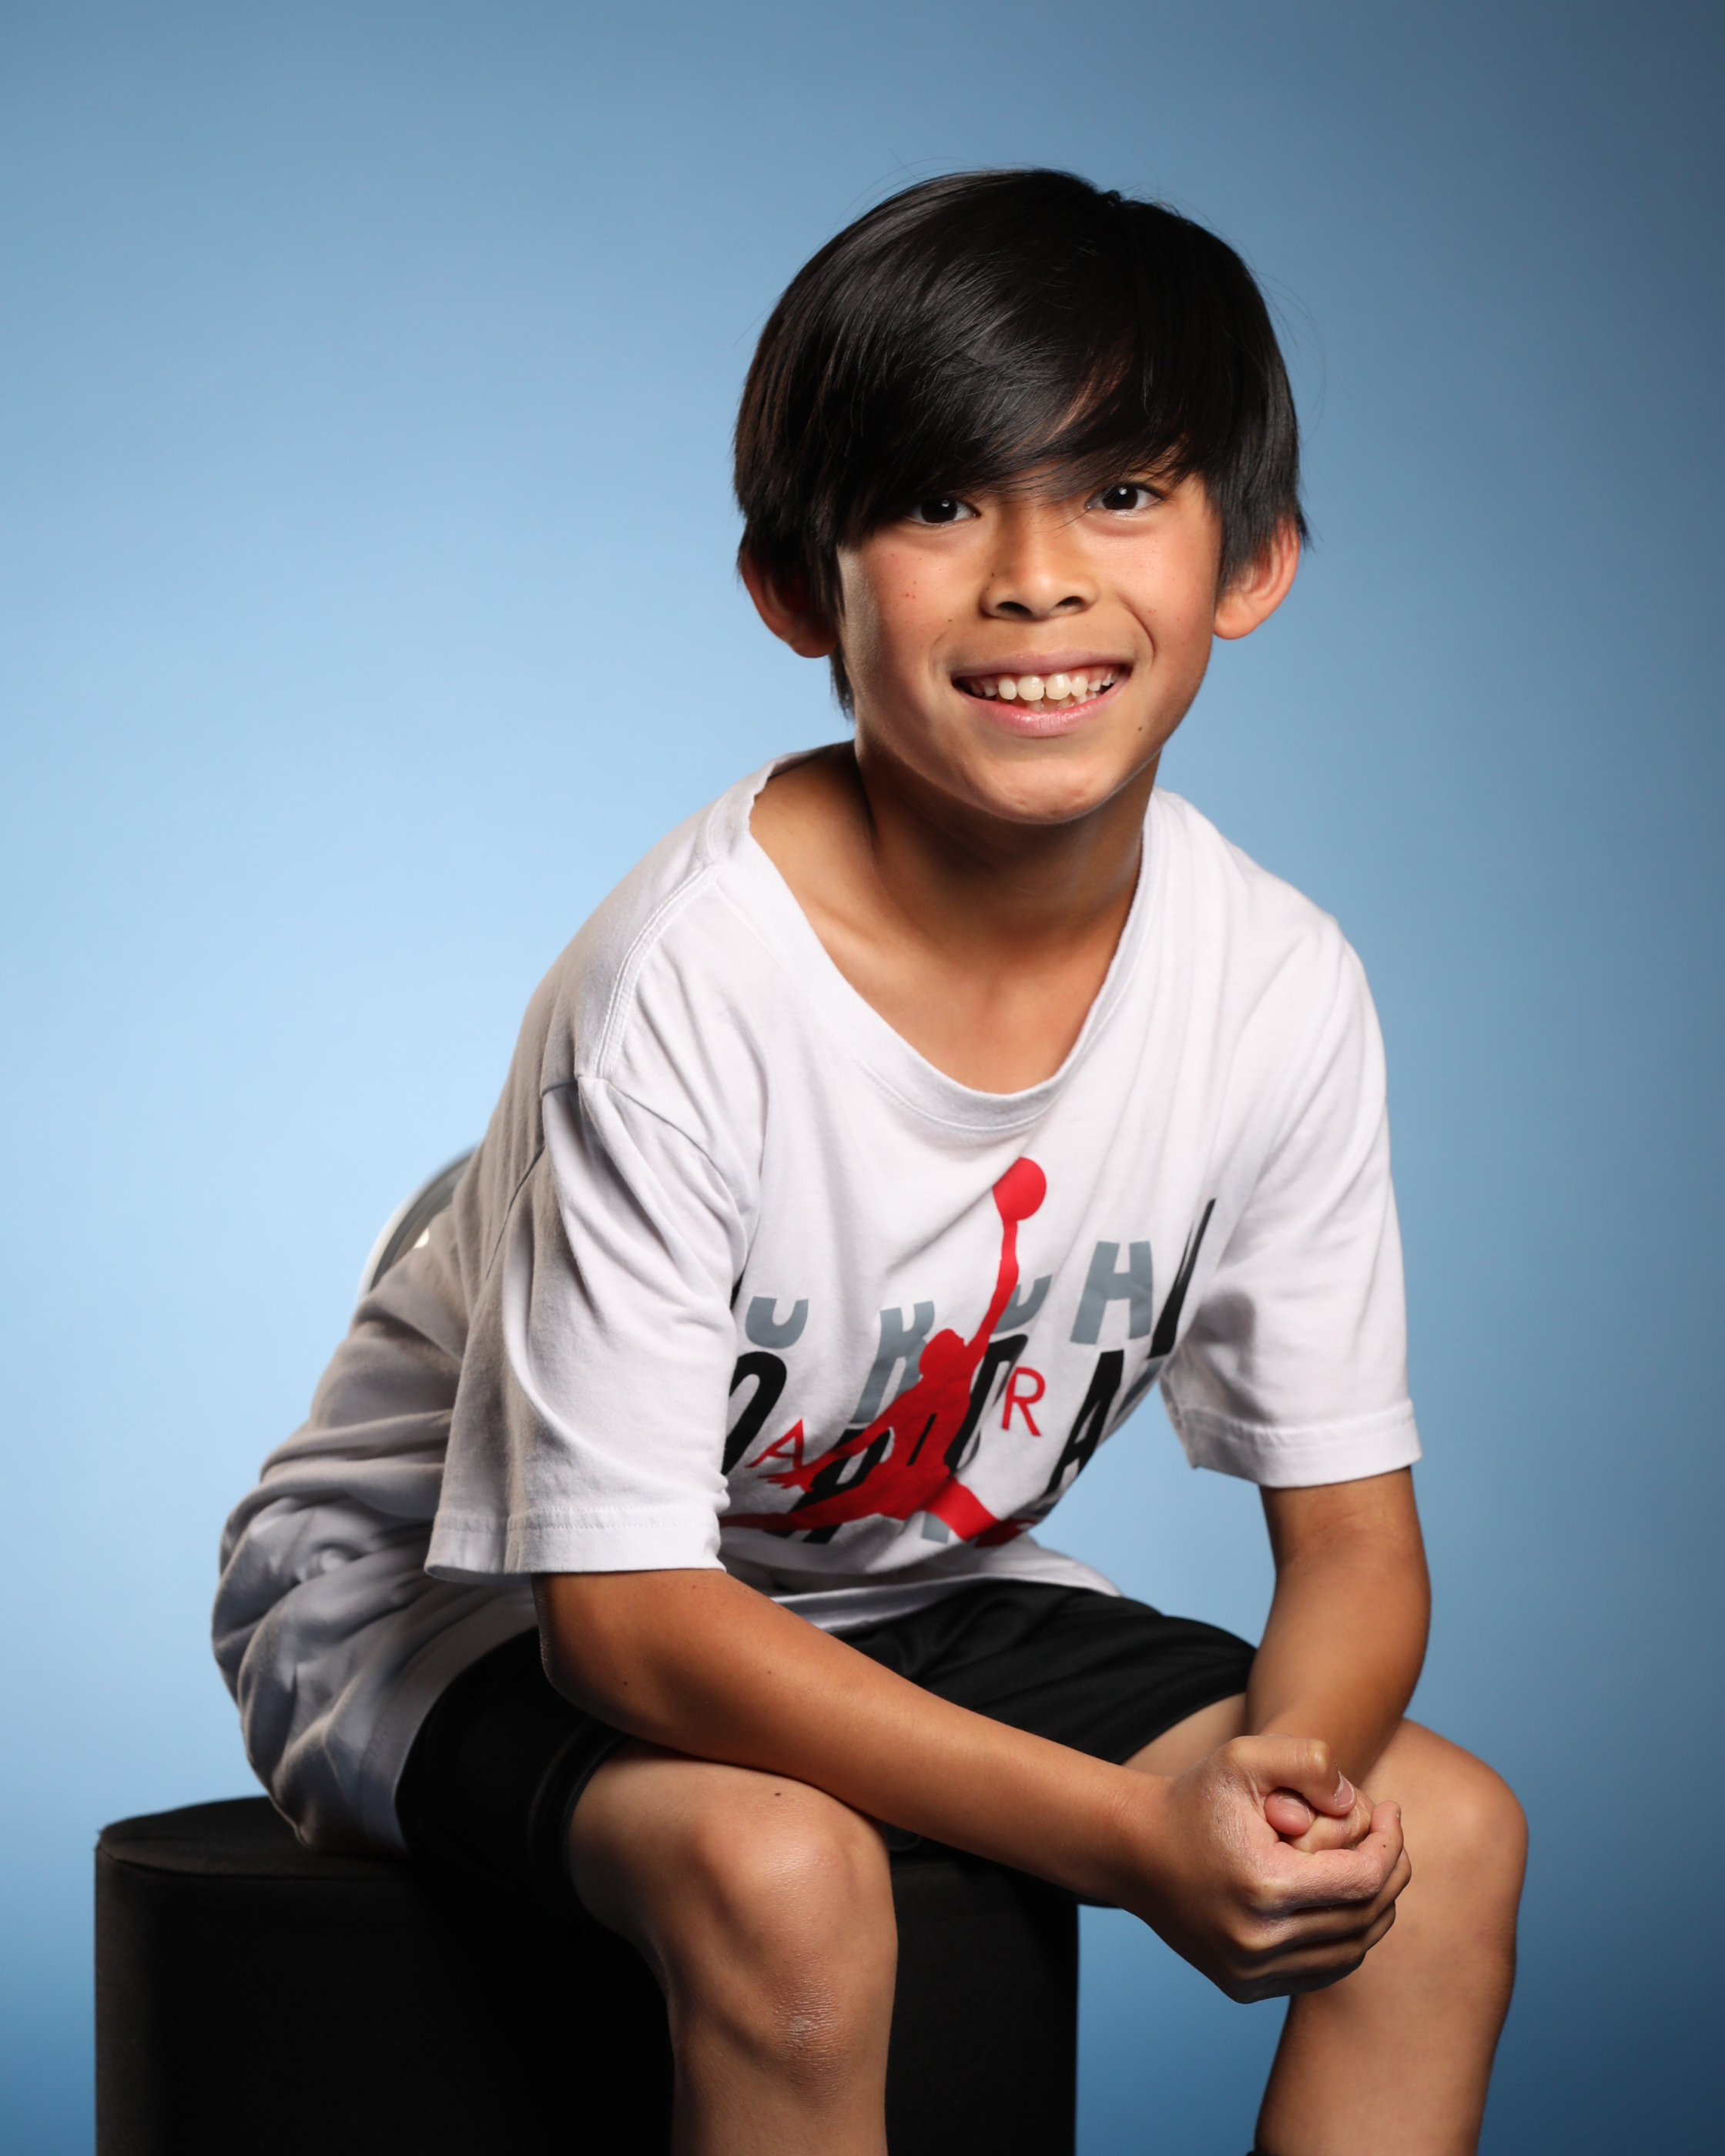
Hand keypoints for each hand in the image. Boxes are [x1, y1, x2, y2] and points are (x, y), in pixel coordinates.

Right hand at [1116, 1736, 1409, 2001]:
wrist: (1136, 1850)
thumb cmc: (1194, 1798)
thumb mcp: (1243, 1756)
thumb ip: (1307, 1760)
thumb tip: (1356, 1802)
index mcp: (1263, 1886)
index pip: (1364, 1879)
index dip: (1391, 1844)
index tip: (1393, 1811)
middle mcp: (1259, 1942)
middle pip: (1363, 1918)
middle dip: (1391, 1872)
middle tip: (1392, 1836)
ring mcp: (1251, 1972)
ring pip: (1350, 1951)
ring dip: (1374, 1908)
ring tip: (1374, 1865)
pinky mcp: (1245, 1987)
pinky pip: (1321, 1972)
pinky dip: (1346, 1938)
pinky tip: (1344, 1899)